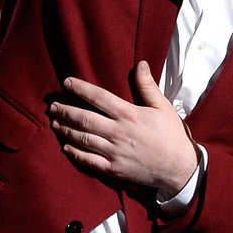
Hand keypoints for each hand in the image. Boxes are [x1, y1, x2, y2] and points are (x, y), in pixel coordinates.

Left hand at [48, 61, 197, 194]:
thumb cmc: (172, 135)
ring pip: (83, 139)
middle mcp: (118, 133)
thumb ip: (148, 86)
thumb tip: (140, 64)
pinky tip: (66, 146)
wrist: (180, 168)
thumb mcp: (163, 107)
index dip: (80, 89)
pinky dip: (75, 153)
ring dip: (66, 130)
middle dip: (66, 111)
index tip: (66, 83)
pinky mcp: (114, 169)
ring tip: (55, 123)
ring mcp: (114, 152)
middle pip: (85, 119)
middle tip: (52, 106)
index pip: (99, 98)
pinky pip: (89, 160)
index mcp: (129, 115)